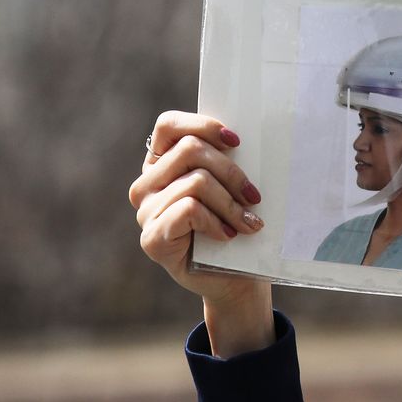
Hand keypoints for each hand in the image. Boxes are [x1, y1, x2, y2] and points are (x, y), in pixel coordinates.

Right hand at [129, 111, 275, 355]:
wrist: (233, 277)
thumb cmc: (234, 224)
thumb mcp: (230, 186)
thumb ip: (225, 160)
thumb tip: (245, 137)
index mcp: (162, 163)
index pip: (169, 125)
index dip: (203, 125)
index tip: (237, 141)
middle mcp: (147, 184)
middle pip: (190, 150)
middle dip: (232, 172)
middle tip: (255, 196)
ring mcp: (145, 212)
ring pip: (196, 181)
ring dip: (231, 203)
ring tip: (250, 222)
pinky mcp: (152, 238)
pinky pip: (189, 209)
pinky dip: (216, 220)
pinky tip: (227, 234)